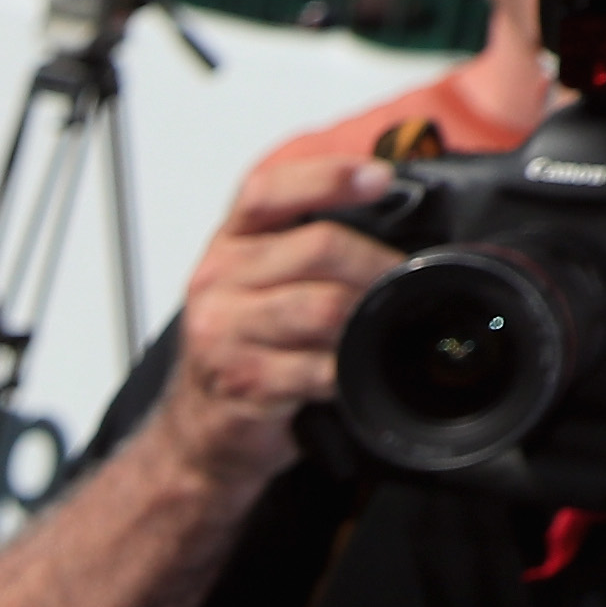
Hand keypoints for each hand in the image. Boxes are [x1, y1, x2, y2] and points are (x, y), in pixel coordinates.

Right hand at [153, 150, 407, 492]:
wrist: (200, 429)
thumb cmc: (243, 347)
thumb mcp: (260, 283)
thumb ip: (306, 245)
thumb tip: (394, 215)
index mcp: (229, 244)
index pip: (270, 191)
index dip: (328, 177)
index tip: (379, 179)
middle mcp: (217, 280)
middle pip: (317, 247)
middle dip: (376, 261)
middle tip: (405, 278)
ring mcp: (224, 332)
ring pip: (324, 307)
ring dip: (368, 317)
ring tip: (381, 325)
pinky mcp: (242, 380)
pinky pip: (319, 367)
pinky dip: (347, 369)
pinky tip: (350, 371)